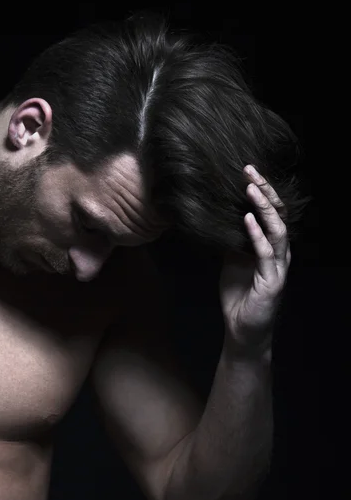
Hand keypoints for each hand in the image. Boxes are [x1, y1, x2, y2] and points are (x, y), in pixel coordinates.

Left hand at [219, 165, 290, 354]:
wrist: (241, 328)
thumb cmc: (239, 294)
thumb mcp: (232, 259)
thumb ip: (233, 238)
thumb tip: (220, 214)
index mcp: (271, 245)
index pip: (271, 211)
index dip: (262, 190)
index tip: (246, 170)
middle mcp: (279, 252)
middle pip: (278, 214)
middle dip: (265, 191)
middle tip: (250, 170)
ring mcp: (278, 266)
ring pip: (277, 229)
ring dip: (264, 207)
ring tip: (251, 188)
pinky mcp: (272, 281)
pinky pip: (266, 253)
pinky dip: (257, 235)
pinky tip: (247, 219)